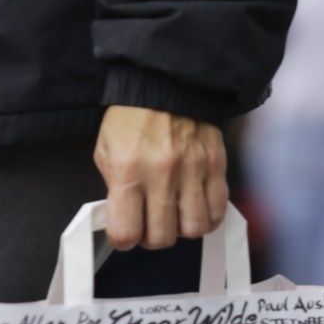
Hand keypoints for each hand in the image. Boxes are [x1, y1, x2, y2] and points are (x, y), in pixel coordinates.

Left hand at [94, 105, 228, 250]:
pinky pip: (217, 210)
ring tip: (175, 217)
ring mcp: (193, 171)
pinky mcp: (216, 166)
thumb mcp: (106, 151)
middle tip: (149, 224)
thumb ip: (114, 189)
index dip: (124, 240)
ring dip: (182, 229)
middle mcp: (162, 176)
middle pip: (162, 237)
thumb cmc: (131, 119)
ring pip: (193, 229)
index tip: (125, 233)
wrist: (166, 83)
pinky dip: (207, 218)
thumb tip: (124, 219)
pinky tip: (196, 209)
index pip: (126, 232)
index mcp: (128, 172)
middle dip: (152, 238)